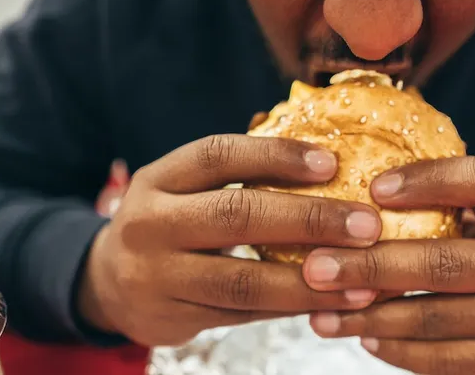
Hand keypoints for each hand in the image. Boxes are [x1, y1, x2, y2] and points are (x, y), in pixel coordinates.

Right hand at [78, 134, 381, 345]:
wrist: (106, 281)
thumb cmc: (169, 221)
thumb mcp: (184, 188)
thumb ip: (238, 177)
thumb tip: (329, 167)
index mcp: (159, 179)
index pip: (218, 155)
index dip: (276, 156)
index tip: (332, 163)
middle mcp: (151, 224)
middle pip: (235, 215)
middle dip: (308, 219)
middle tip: (367, 225)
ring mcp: (157, 277)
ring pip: (242, 280)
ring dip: (309, 281)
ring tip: (362, 279)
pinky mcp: (173, 319)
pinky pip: (243, 315)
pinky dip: (291, 308)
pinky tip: (330, 302)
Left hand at [302, 156, 474, 374]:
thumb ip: (455, 208)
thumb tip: (362, 201)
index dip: (430, 180)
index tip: (374, 187)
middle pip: (444, 263)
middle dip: (370, 266)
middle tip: (316, 268)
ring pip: (435, 320)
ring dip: (370, 318)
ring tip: (322, 313)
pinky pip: (444, 361)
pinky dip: (397, 350)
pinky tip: (364, 338)